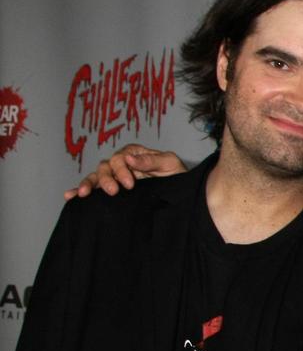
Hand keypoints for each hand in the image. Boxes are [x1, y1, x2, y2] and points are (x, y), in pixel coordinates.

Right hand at [64, 144, 186, 199]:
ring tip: (83, 194)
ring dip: (89, 184)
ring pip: (96, 177)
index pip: (120, 158)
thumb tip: (129, 158)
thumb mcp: (170, 164)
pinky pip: (94, 189)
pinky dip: (80, 190)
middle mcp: (122, 164)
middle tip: (113, 192)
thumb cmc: (178, 175)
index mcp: (134, 154)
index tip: (130, 184)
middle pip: (105, 167)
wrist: (183, 193)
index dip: (122, 170)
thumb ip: (151, 160)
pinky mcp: (112, 191)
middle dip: (106, 179)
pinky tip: (70, 196)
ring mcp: (116, 177)